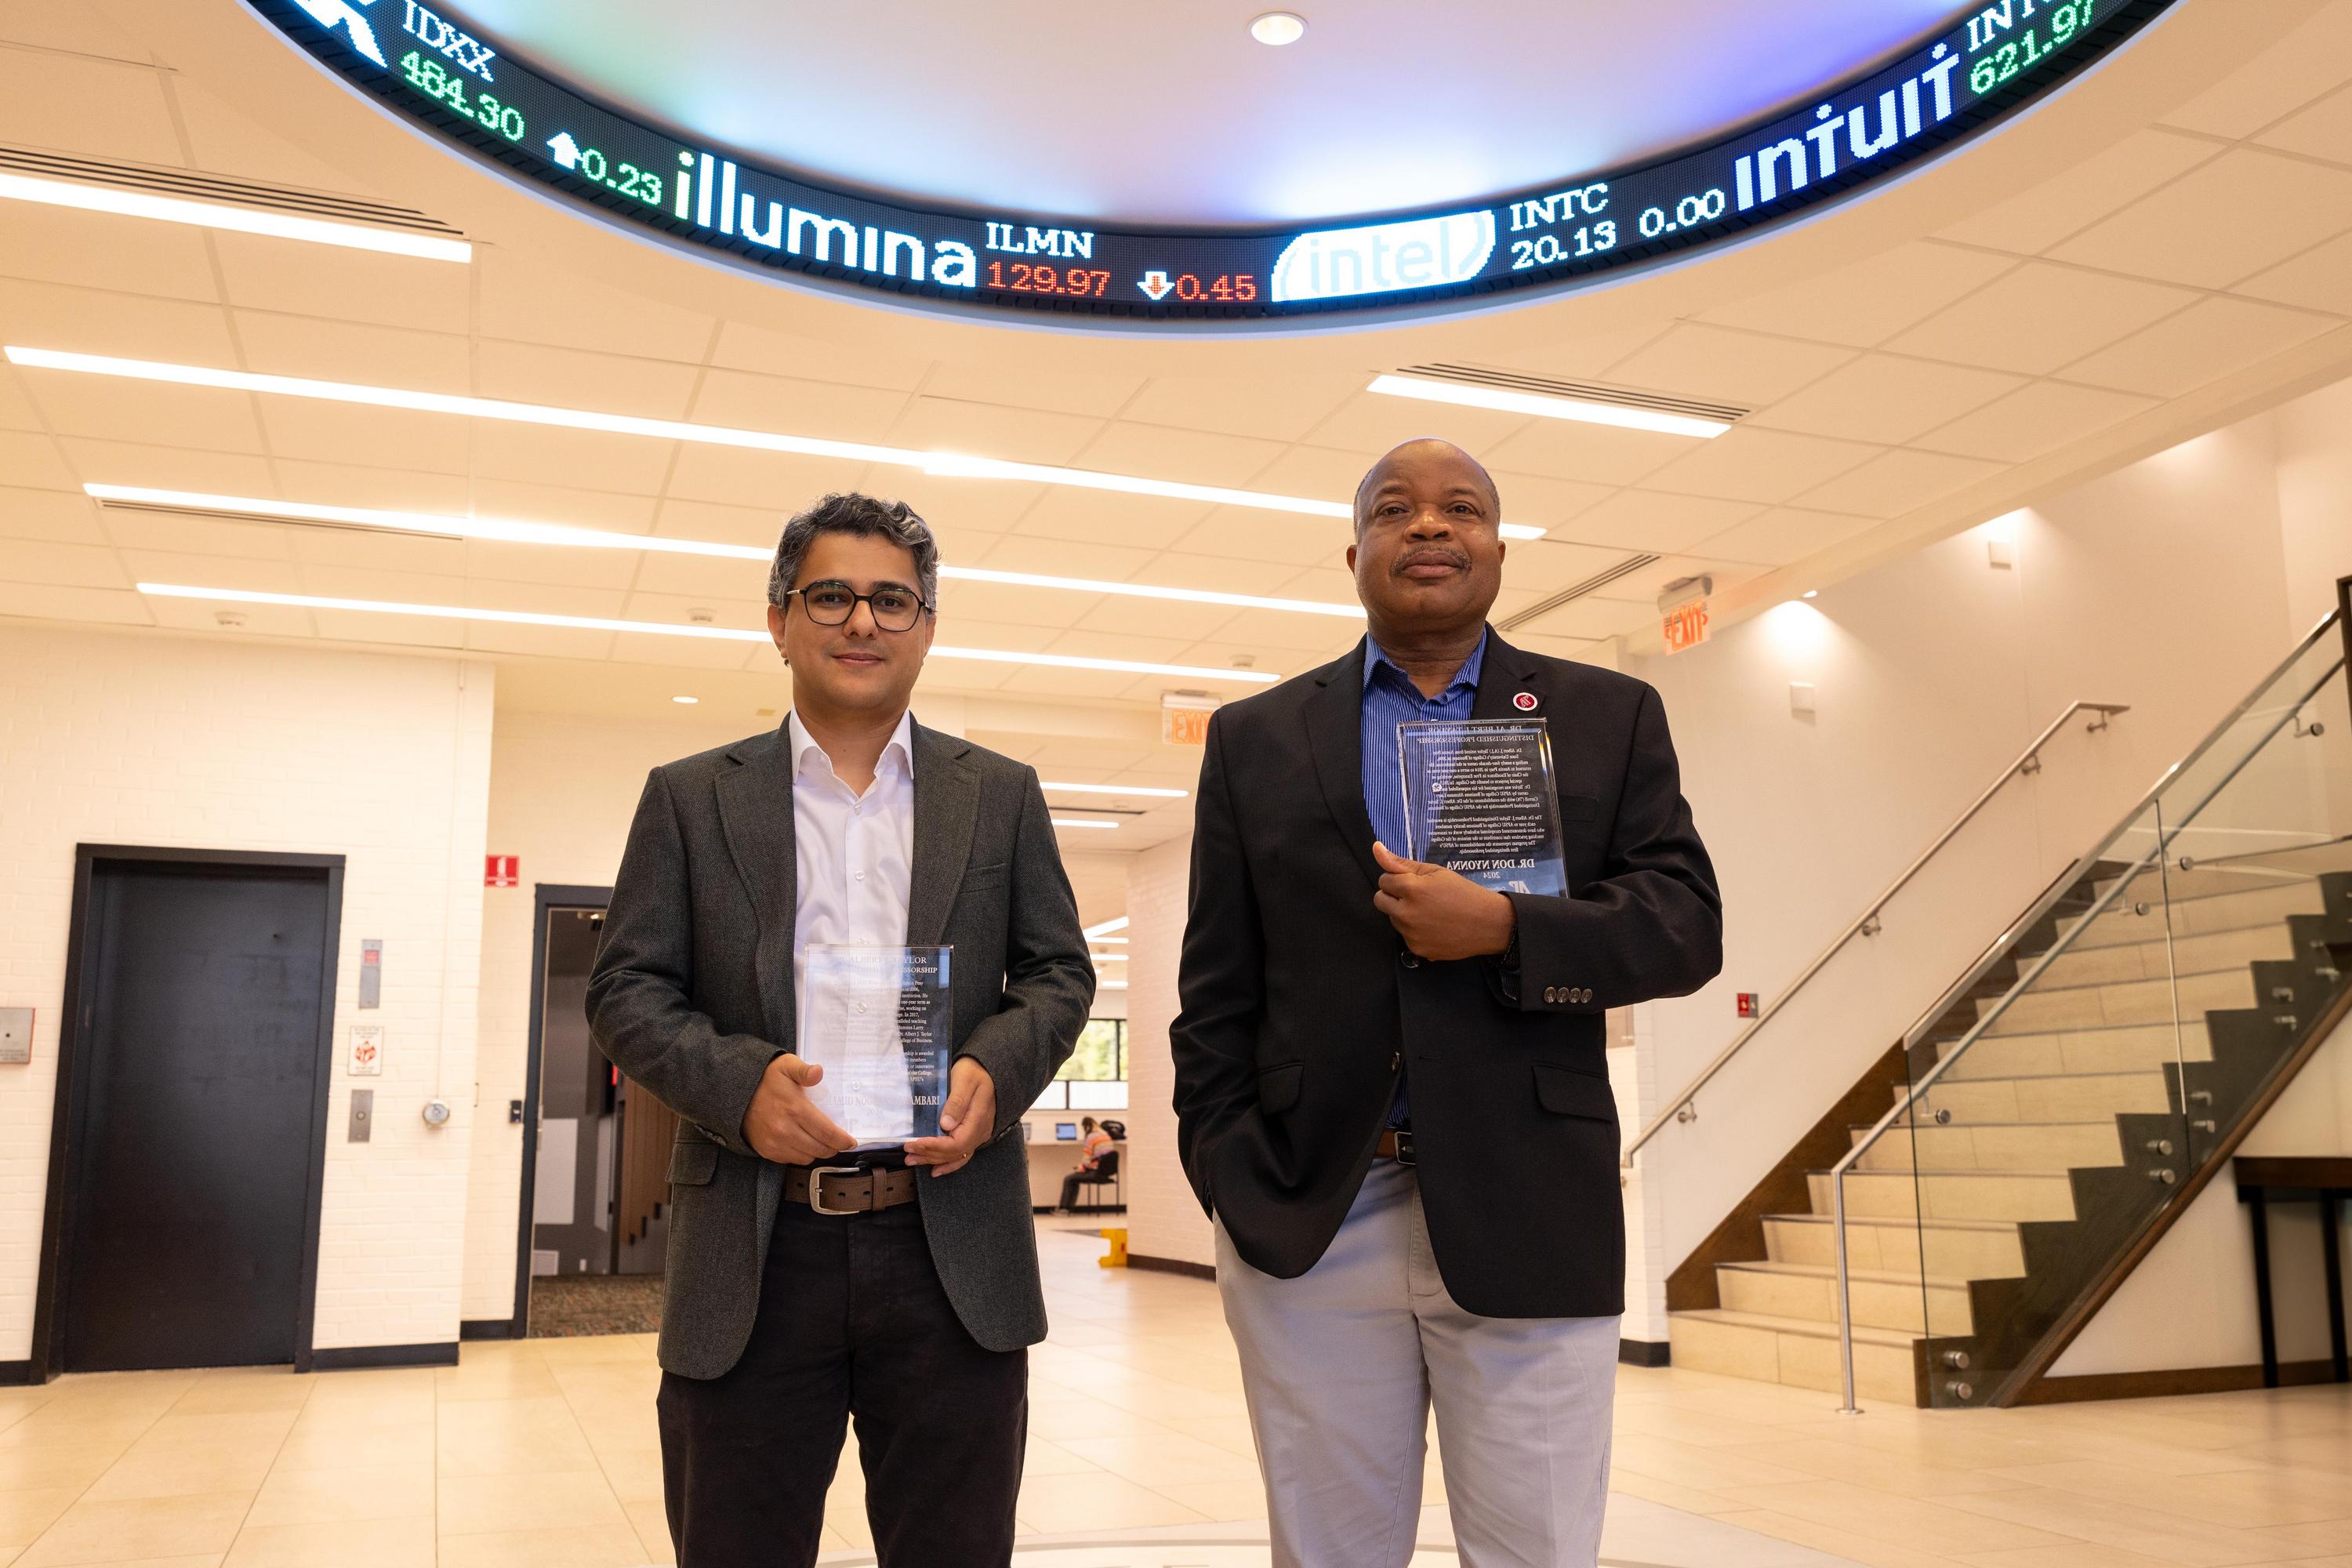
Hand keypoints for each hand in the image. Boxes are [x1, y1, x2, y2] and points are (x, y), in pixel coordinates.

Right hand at [741, 1054, 856, 1164]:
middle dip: (833, 1147)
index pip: (827, 1132)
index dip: (842, 1140)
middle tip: (838, 1141)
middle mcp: (785, 1130)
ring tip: (820, 1140)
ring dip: (817, 1151)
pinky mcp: (767, 1151)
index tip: (850, 1141)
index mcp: (795, 1109)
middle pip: (820, 1149)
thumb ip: (804, 1070)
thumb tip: (818, 1072)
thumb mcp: (786, 1066)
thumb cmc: (765, 1080)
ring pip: (808, 1157)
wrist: (736, 1094)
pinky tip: (802, 1142)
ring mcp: (775, 1143)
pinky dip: (801, 1154)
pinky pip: (792, 1159)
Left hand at [904, 1057, 996, 1177]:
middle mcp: (979, 1132)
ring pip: (955, 1155)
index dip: (934, 1146)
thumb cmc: (974, 1072)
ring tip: (913, 1160)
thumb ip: (957, 1102)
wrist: (985, 1071)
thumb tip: (945, 1125)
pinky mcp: (972, 1134)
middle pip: (953, 1152)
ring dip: (933, 1160)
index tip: (915, 1143)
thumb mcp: (965, 1081)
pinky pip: (961, 1154)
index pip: (955, 1142)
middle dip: (929, 1154)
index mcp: (978, 1120)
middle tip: (908, 1152)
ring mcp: (977, 1135)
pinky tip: (935, 1169)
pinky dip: (948, 1164)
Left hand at [1371, 841, 1516, 960]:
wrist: (1487, 924)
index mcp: (1411, 889)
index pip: (1384, 880)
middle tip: (1417, 896)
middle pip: (1380, 900)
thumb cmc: (1463, 893)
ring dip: (1403, 914)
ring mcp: (1410, 934)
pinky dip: (1414, 931)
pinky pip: (1405, 936)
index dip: (1398, 879)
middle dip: (1393, 896)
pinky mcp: (1416, 949)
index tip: (1414, 882)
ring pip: (1393, 919)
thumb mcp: (1435, 872)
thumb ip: (1402, 863)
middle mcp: (1406, 913)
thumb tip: (1376, 848)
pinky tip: (1433, 927)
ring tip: (1429, 912)